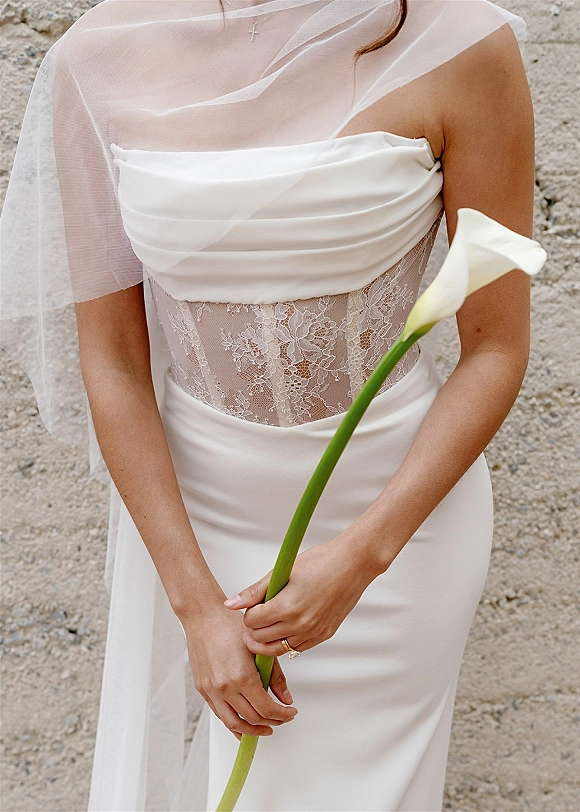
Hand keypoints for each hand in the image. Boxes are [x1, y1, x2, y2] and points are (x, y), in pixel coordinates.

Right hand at [181, 600, 297, 739]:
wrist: (203, 616)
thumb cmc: (229, 625)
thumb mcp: (259, 648)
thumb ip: (275, 676)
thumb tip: (286, 699)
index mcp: (242, 676)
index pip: (266, 708)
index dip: (282, 715)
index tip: (290, 713)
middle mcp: (225, 687)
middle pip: (252, 718)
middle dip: (271, 722)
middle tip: (282, 719)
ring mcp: (211, 690)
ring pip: (234, 723)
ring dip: (252, 730)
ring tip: (265, 728)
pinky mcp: (202, 689)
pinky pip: (219, 714)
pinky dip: (233, 724)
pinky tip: (243, 724)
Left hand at [224, 537, 374, 657]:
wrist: (352, 564)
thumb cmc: (320, 562)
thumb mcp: (282, 572)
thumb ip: (255, 591)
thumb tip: (230, 604)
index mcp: (286, 606)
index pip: (252, 622)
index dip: (248, 613)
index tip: (253, 605)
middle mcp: (299, 624)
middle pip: (261, 638)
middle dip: (254, 628)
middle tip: (256, 616)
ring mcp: (312, 632)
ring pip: (277, 650)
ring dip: (267, 640)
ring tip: (265, 627)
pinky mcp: (323, 635)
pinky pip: (296, 649)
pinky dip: (286, 642)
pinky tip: (285, 629)